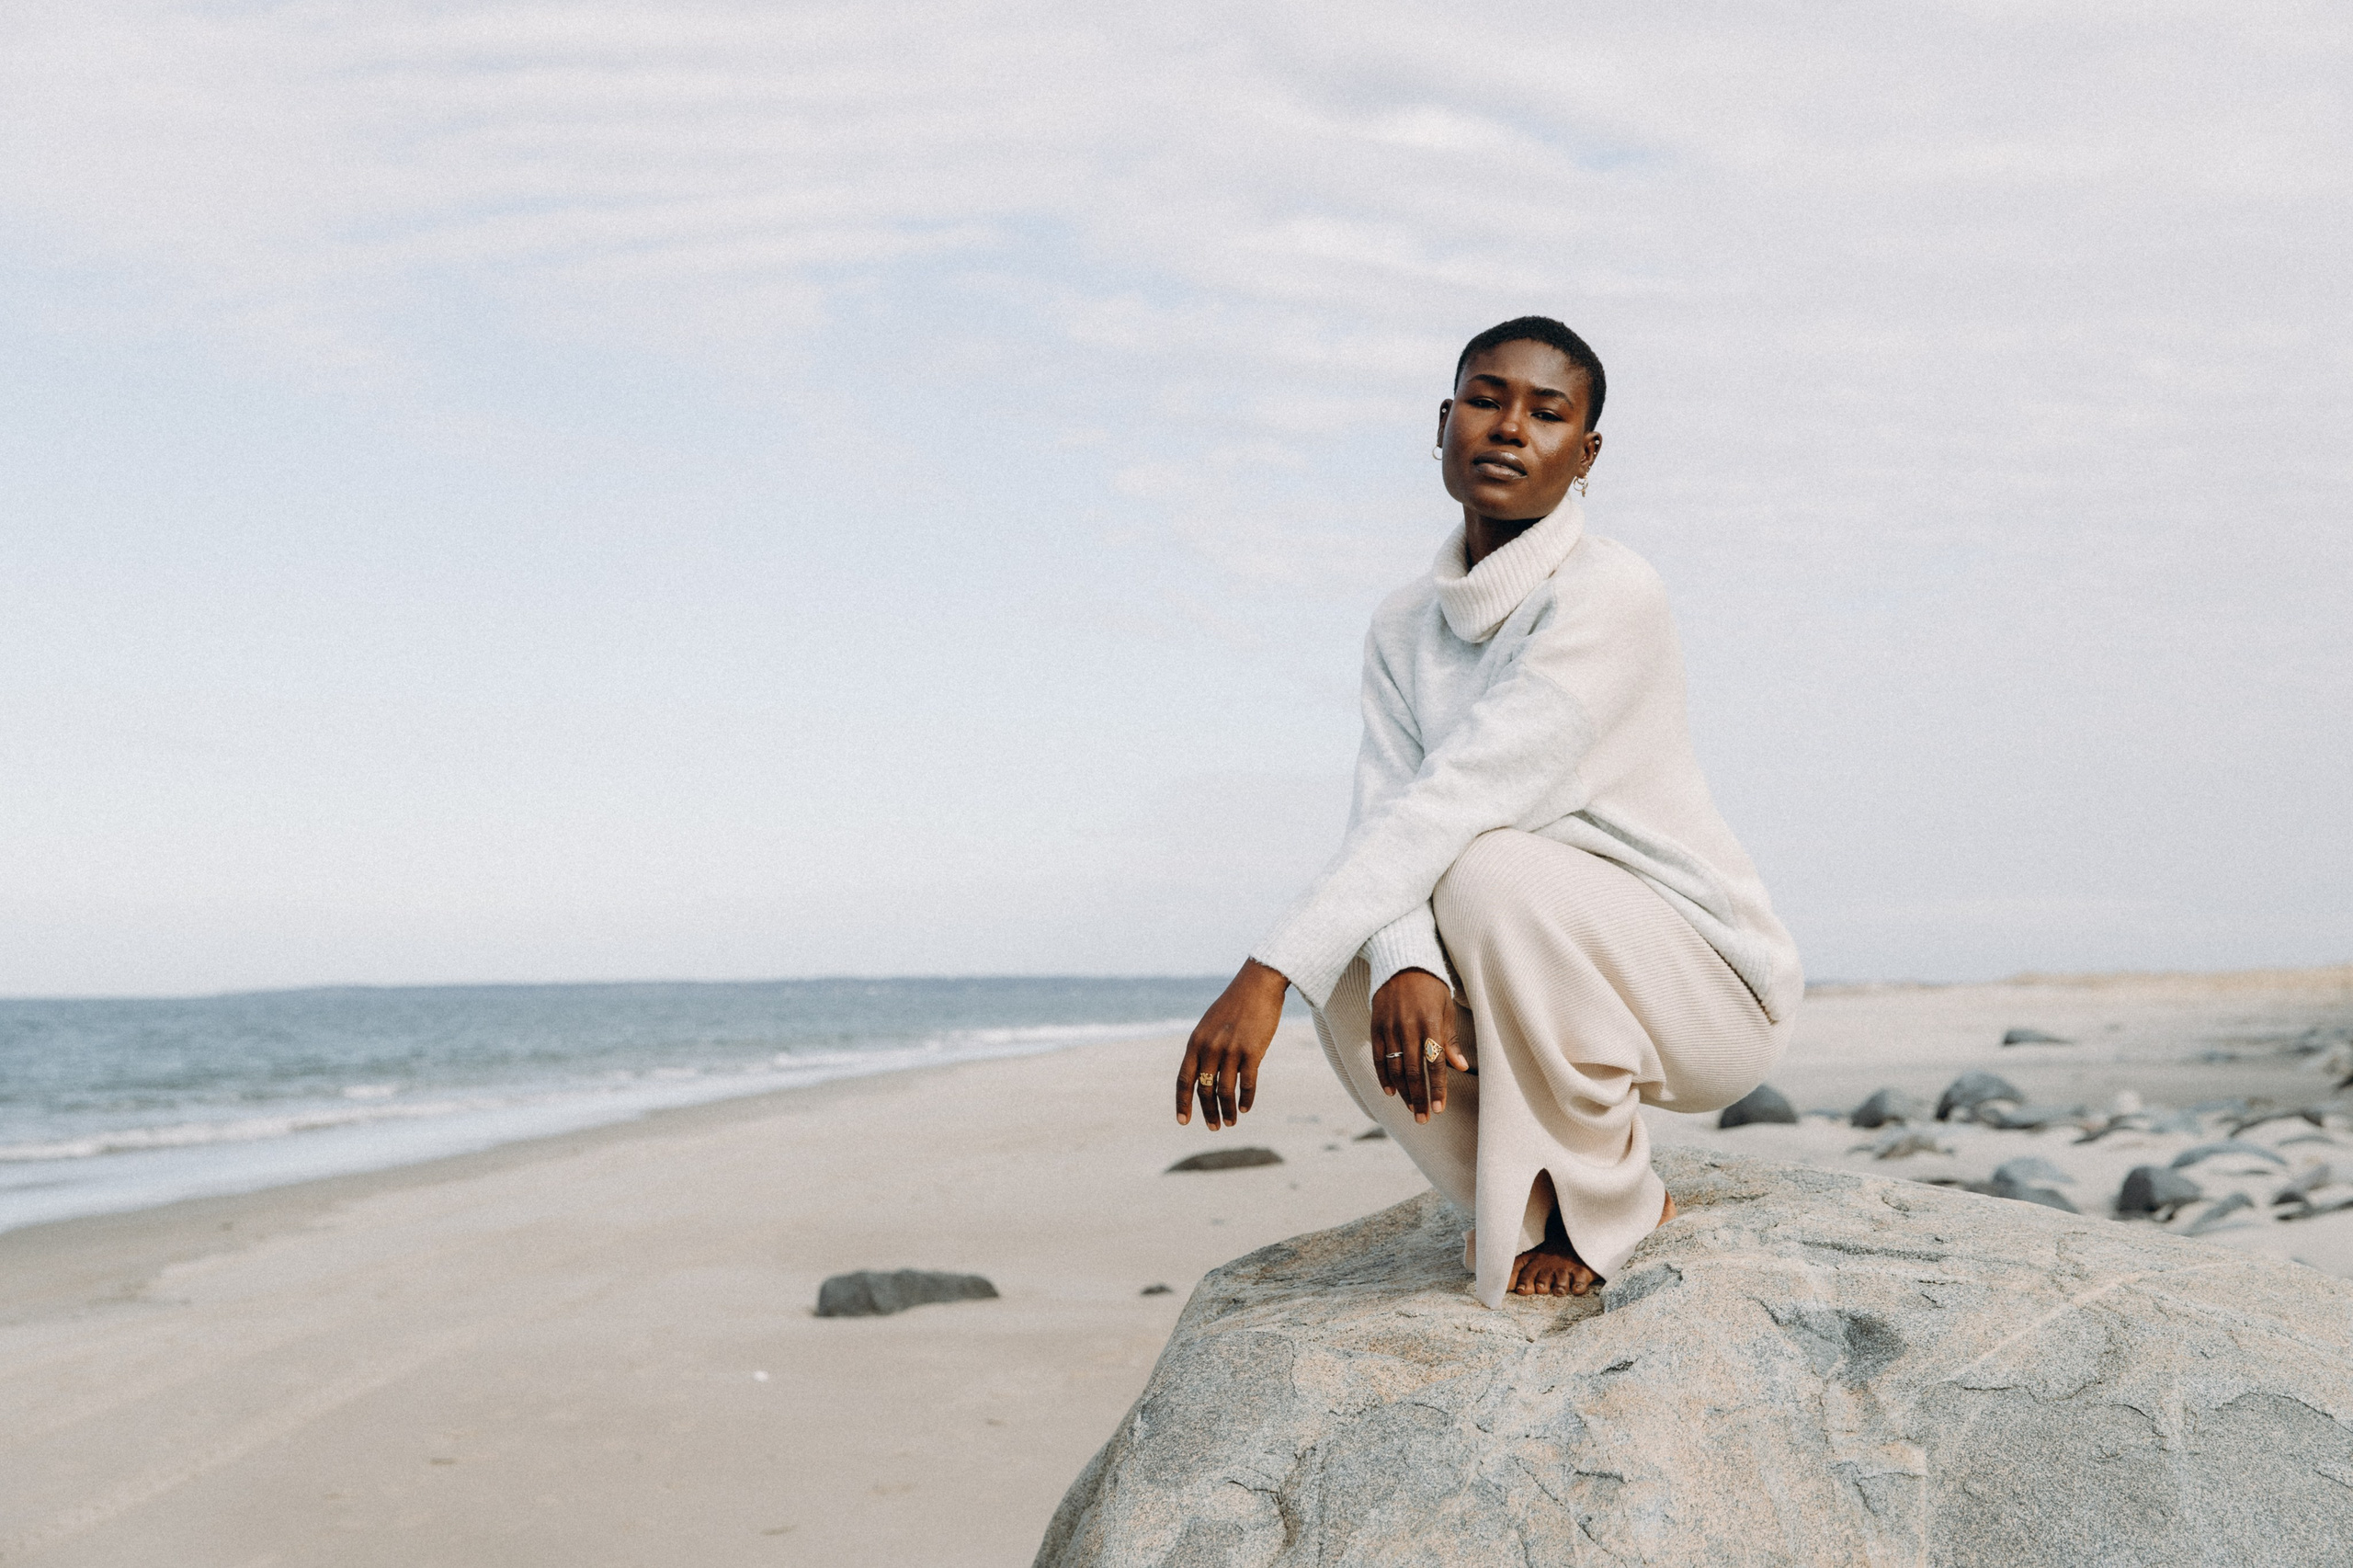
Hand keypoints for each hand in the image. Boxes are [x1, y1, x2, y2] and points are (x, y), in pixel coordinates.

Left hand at [1177, 959, 1287, 1128]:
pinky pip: (1247, 1083)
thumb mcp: (1210, 1024)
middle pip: (1204, 1089)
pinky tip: (1245, 1108)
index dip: (1182, 1102)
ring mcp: (1230, 1050)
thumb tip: (1205, 1073)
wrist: (1258, 983)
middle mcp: (1210, 1047)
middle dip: (1208, 1112)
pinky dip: (1246, 1099)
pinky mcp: (1252, 1051)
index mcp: (1196, 1041)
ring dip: (1227, 1111)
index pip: (1184, 1079)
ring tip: (1230, 1122)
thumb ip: (1204, 1047)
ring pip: (1225, 1091)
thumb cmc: (1235, 1004)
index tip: (1183, 1121)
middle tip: (1214, 1127)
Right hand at [1370, 968, 1467, 1123]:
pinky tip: (1390, 1092)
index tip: (1440, 1109)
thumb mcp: (1446, 1009)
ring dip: (1403, 1091)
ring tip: (1411, 1108)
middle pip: (1415, 1071)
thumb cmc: (1430, 987)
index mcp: (1431, 1023)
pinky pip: (1378, 1057)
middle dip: (1420, 1098)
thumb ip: (1451, 1039)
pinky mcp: (1376, 1026)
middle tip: (1423, 1119)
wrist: (1401, 962)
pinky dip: (1383, 1076)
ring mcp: (1390, 1027)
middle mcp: (1409, 1027)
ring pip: (1396, 1068)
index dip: (1438, 1088)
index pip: (1435, 1063)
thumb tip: (1462, 1067)